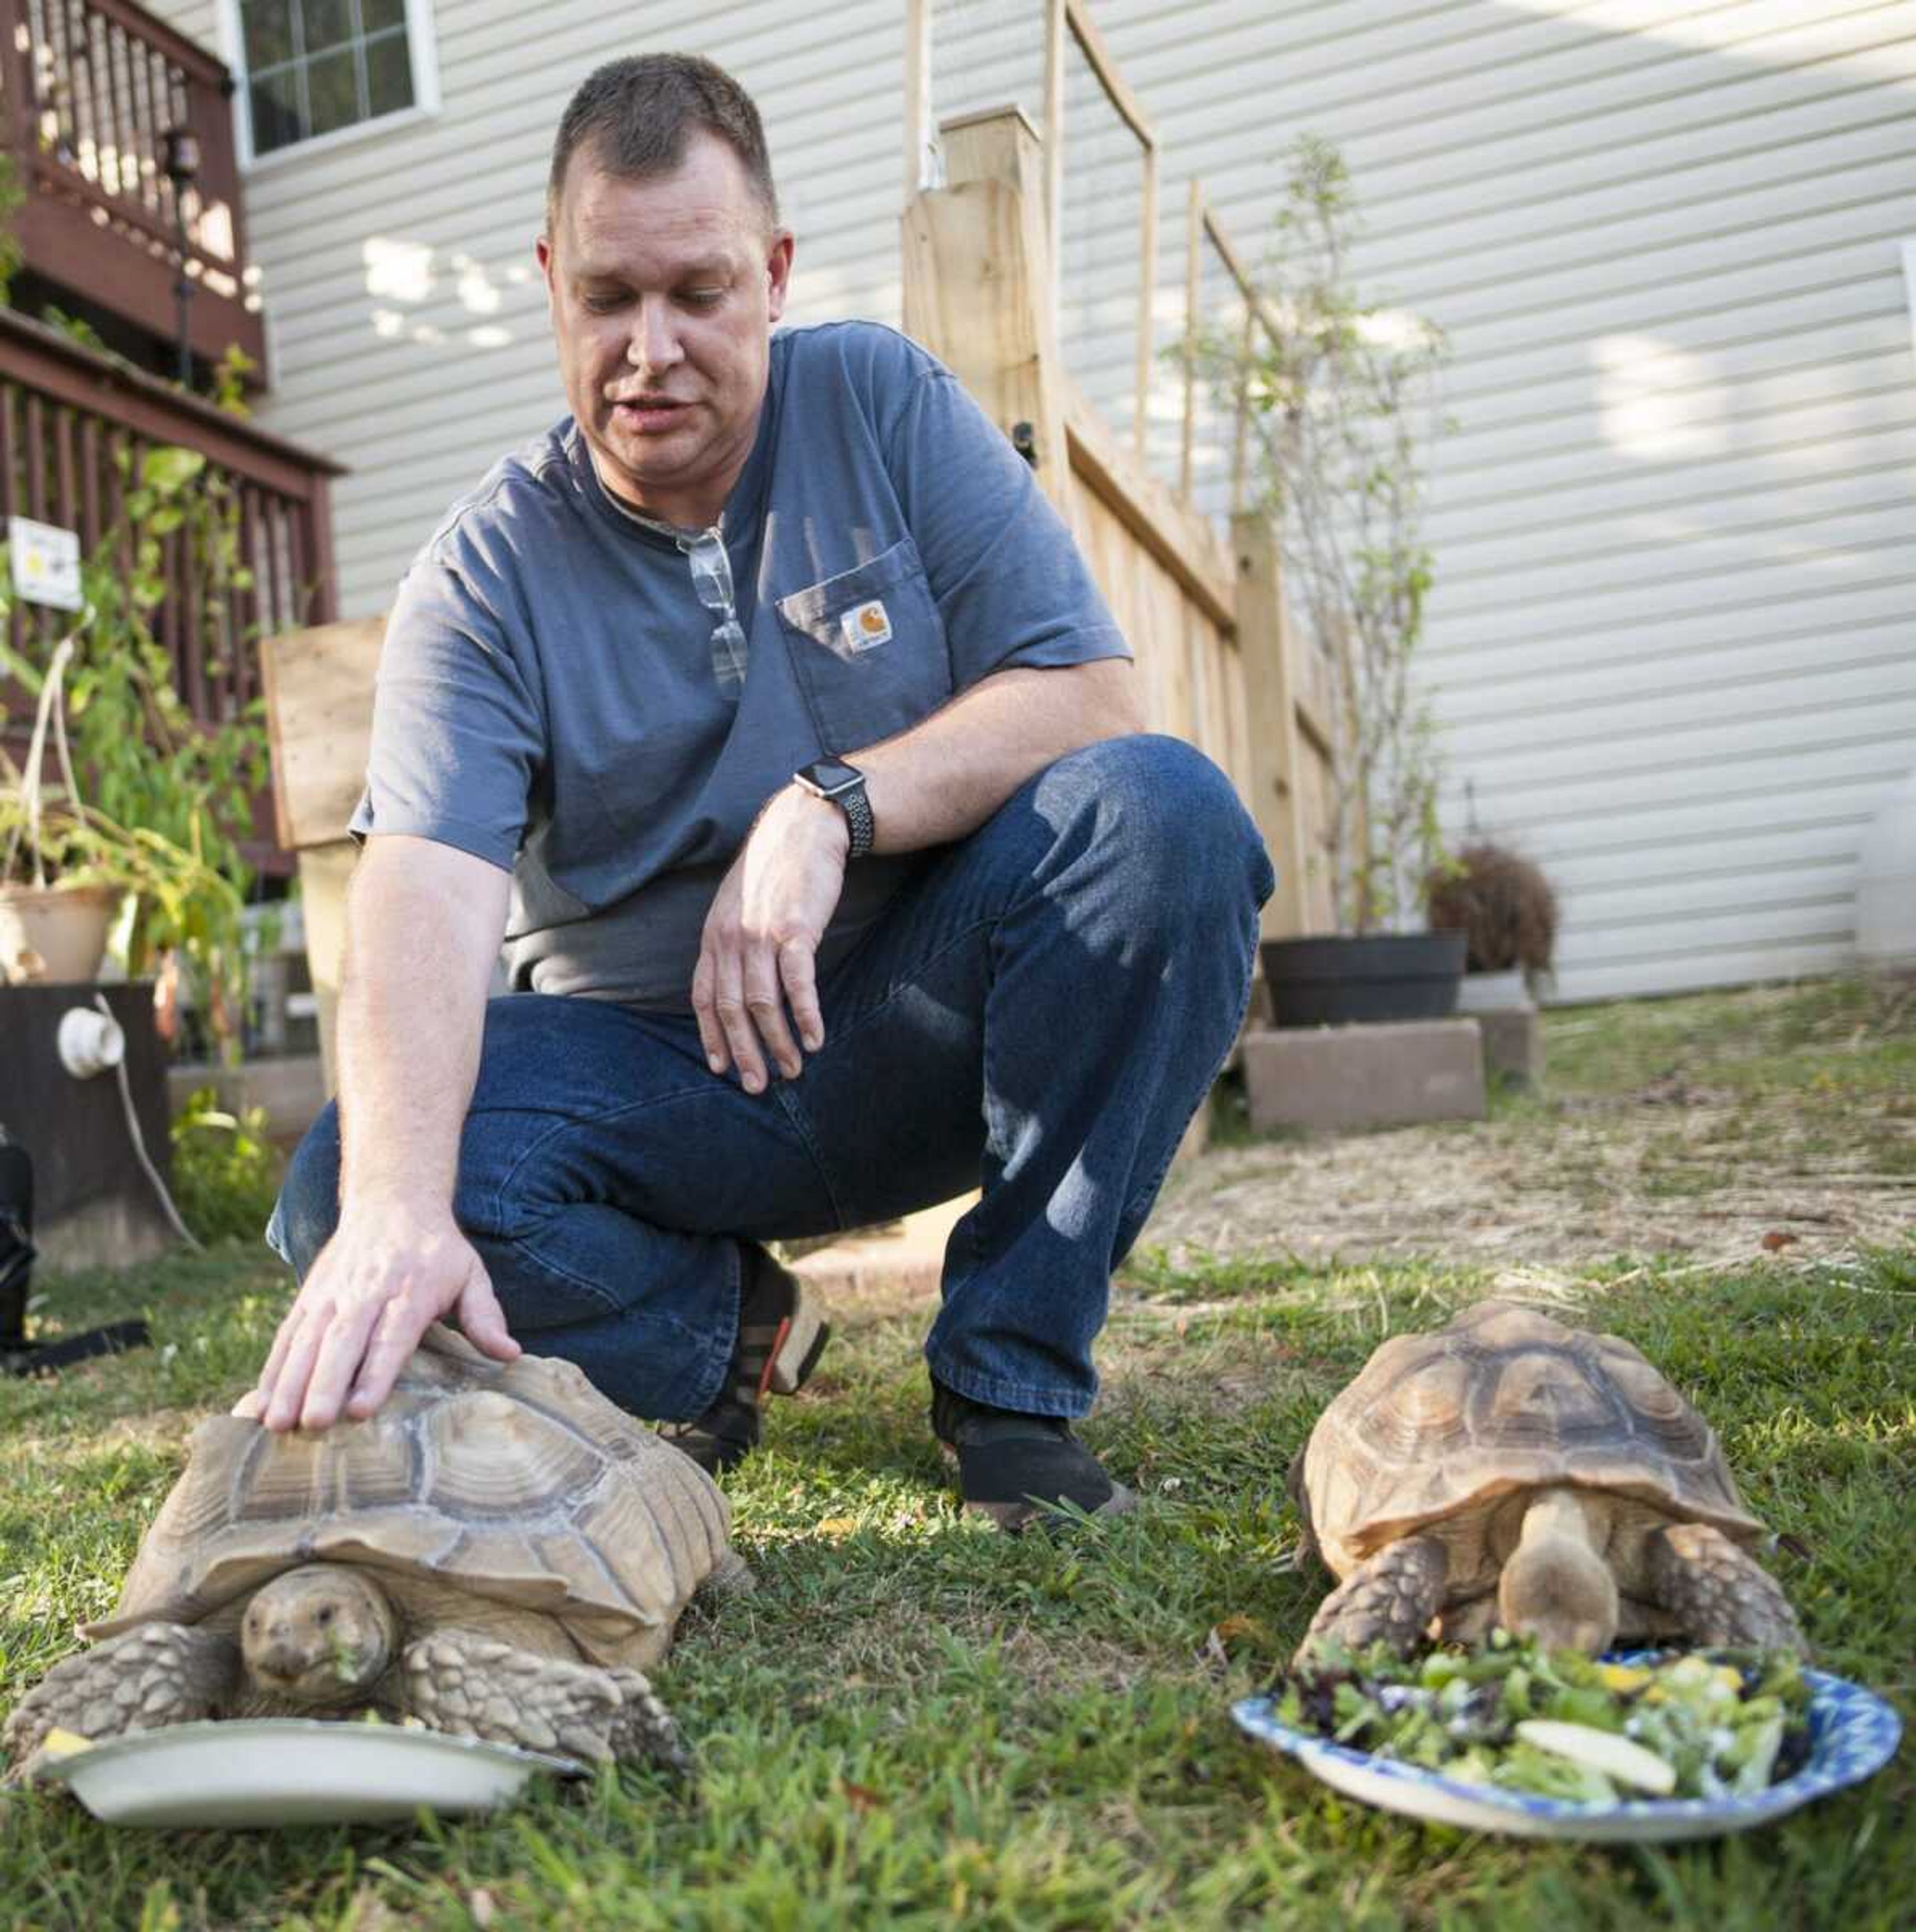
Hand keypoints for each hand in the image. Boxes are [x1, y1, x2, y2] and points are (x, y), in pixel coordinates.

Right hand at [250, 1202, 518, 1431]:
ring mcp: (332, 1295)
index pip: (391, 1337)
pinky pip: (287, 1336)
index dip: (375, 1373)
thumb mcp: (471, 1275)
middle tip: (312, 1425)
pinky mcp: (309, 1297)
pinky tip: (257, 1405)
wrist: (393, 1199)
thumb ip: (485, 1316)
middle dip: (324, 1384)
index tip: (360, 1409)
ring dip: (289, 1383)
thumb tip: (511, 1353)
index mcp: (411, 1292)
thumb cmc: (438, 1251)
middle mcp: (367, 1293)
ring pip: (306, 1341)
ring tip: (276, 1424)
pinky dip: (271, 1370)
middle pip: (342, 1342)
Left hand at [692, 784, 848, 1092]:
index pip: (703, 997)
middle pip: (730, 1009)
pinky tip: (815, 1039)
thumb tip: (735, 979)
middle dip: (743, 1053)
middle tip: (758, 1086)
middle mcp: (731, 938)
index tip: (721, 1068)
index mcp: (714, 935)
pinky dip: (805, 1016)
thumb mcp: (738, 903)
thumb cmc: (776, 869)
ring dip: (777, 1043)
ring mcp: (762, 934)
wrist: (803, 828)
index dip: (711, 1036)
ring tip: (793, 1071)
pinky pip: (798, 983)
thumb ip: (732, 941)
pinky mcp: (796, 929)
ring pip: (762, 1003)